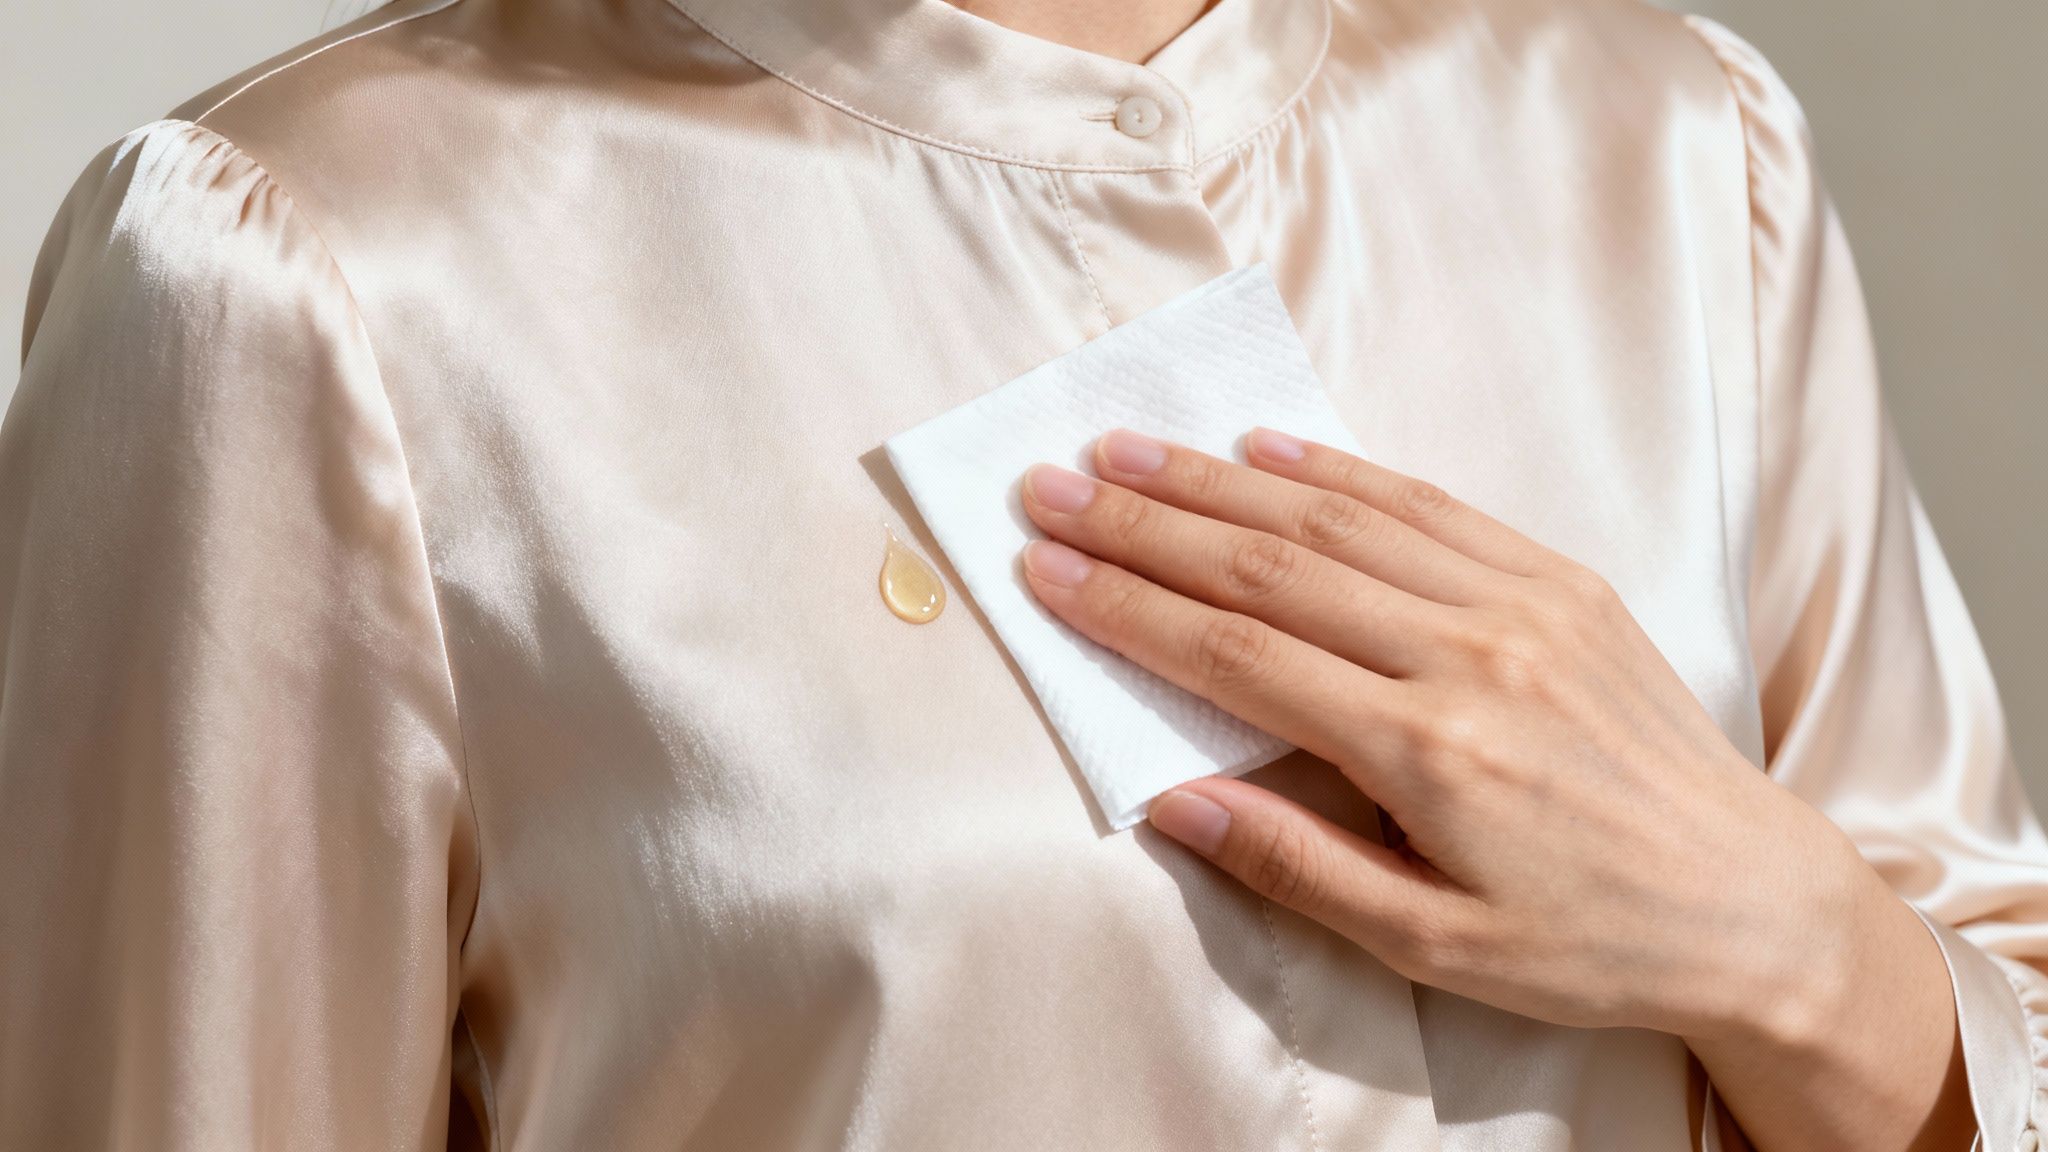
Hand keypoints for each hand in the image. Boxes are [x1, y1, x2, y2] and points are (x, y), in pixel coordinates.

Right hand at [1016, 427, 1970, 1150]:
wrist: (1755, 906)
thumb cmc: (1591, 943)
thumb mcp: (1432, 942)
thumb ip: (1295, 863)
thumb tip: (1169, 798)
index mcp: (1429, 752)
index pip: (1239, 658)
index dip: (1129, 608)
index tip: (1046, 568)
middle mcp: (1469, 655)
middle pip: (1270, 569)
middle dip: (1146, 524)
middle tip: (1053, 485)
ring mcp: (1521, 603)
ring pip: (1339, 522)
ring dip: (1220, 482)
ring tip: (1129, 451)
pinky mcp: (1561, 581)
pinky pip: (1429, 505)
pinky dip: (1340, 472)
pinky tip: (1267, 449)